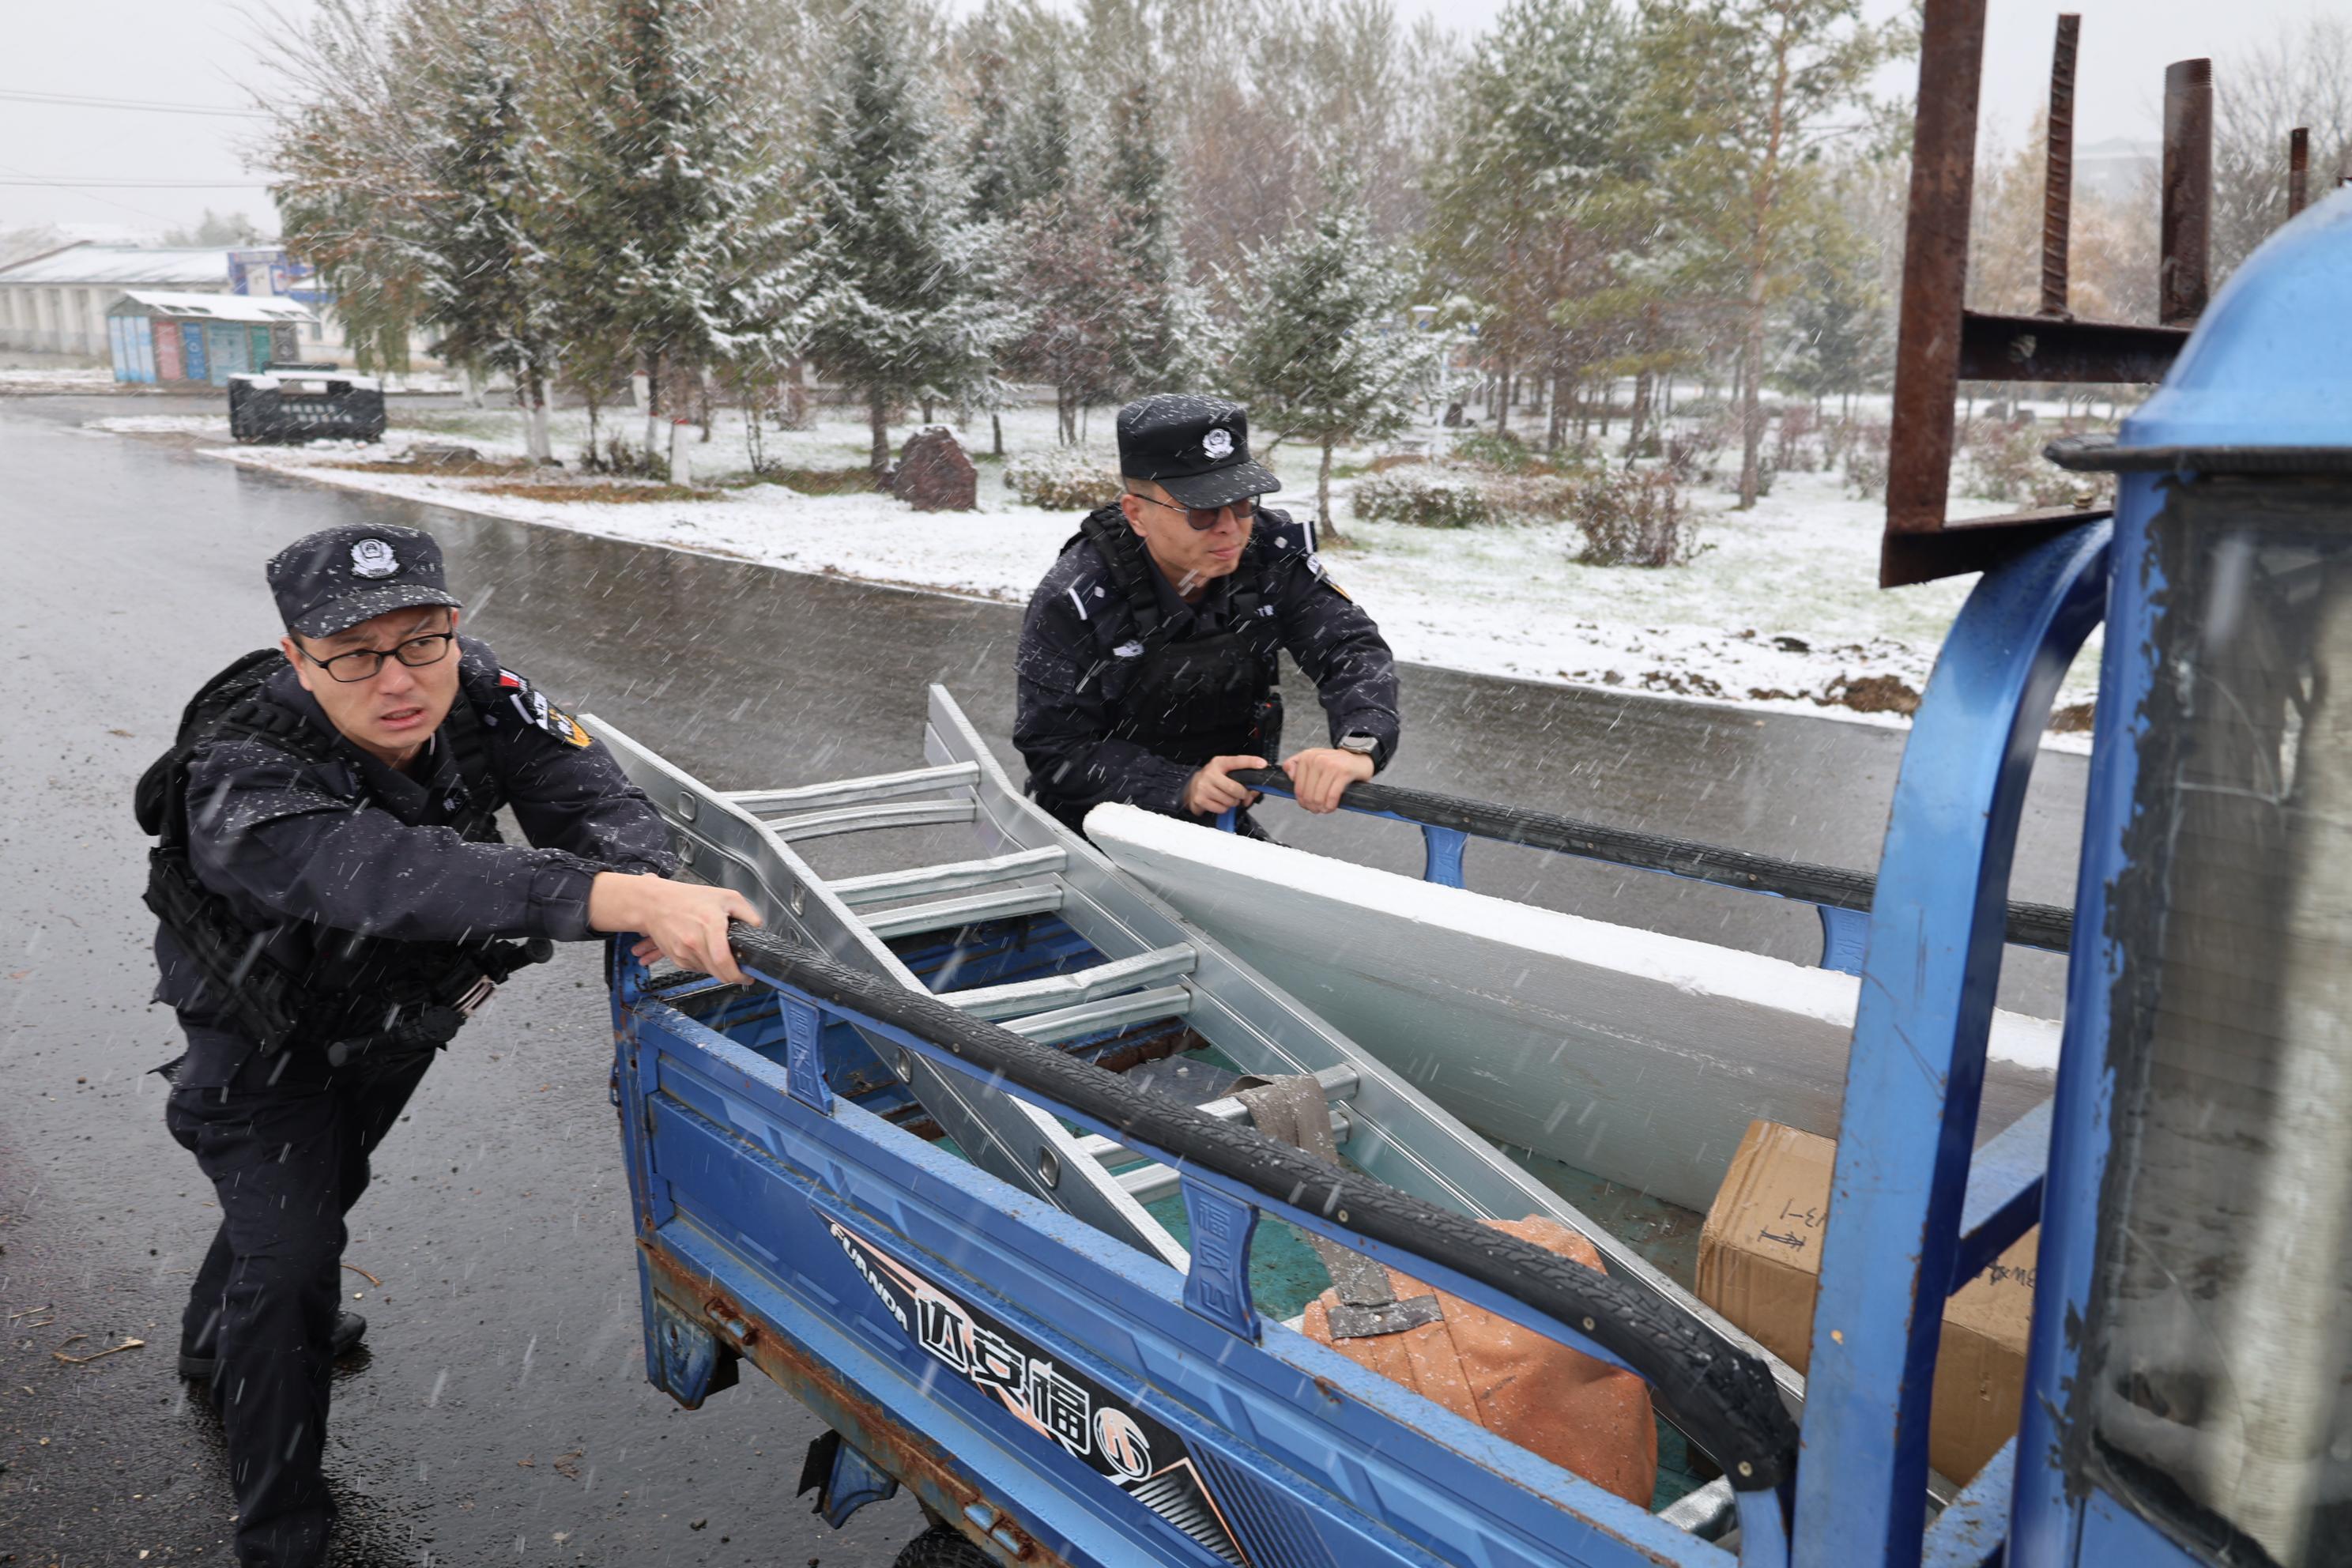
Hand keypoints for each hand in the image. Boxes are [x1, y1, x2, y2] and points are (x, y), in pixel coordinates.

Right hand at [589, 873, 761, 984]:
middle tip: (741, 970)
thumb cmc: (688, 898)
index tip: (748, 976)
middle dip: (733, 975)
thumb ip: (747, 913)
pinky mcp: (676, 959)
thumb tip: (758, 928)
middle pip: (718, 972)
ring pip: (708, 972)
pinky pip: (696, 968)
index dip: (738, 974)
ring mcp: (683, 952)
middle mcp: (694, 942)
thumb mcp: (725, 897)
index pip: (724, 960)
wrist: (654, 904)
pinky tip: (706, 950)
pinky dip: (706, 964)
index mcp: (709, 925)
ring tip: (721, 953)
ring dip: (719, 969)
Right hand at [1182, 754, 1267, 817]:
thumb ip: (1241, 778)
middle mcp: (1210, 773)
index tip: (1262, 764)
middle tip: (1242, 795)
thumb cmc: (1213, 779)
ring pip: (1229, 801)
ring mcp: (1204, 787)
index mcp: (1219, 763)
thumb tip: (1255, 791)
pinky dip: (1224, 808)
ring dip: (1233, 802)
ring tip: (1228, 798)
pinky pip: (1221, 809)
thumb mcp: (1225, 772)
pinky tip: (1220, 802)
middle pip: (1234, 788)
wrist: (1192, 786)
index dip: (1251, 762)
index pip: (1237, 761)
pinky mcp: (1200, 799)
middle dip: (1242, 795)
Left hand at [1281, 746, 1374, 812]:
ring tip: (1324, 809)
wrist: (1357, 758)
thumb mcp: (1313, 758)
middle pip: (1308, 794)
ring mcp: (1331, 765)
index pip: (1298, 787)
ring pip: (1319, 796)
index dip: (1301, 801)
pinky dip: (1330, 806)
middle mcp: (1317, 759)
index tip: (1306, 805)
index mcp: (1307, 756)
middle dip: (1311, 806)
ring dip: (1321, 808)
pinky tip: (1331, 808)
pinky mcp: (1343, 772)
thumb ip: (1296, 764)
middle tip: (1316, 810)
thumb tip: (1290, 776)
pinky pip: (1332, 795)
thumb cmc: (1334, 763)